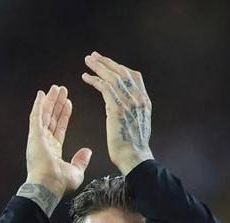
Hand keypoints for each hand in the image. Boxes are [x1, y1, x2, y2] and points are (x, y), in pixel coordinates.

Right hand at [25, 85, 91, 197]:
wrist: (49, 185)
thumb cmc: (60, 183)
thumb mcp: (76, 172)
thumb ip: (81, 160)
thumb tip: (87, 151)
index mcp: (52, 150)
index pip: (60, 128)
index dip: (64, 115)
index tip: (68, 103)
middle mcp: (44, 142)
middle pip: (52, 118)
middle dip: (57, 103)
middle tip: (61, 90)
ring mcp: (38, 138)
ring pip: (45, 114)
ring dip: (50, 100)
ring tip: (56, 88)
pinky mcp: (34, 134)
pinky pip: (37, 116)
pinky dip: (39, 104)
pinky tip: (42, 94)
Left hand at [82, 51, 153, 174]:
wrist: (135, 158)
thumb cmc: (134, 148)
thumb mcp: (139, 125)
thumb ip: (134, 112)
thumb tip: (125, 108)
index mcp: (145, 102)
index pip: (134, 76)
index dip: (120, 67)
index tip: (109, 63)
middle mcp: (138, 99)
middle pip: (122, 72)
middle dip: (107, 62)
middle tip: (94, 56)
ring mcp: (129, 103)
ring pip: (112, 77)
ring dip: (98, 67)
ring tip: (88, 61)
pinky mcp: (116, 108)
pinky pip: (104, 87)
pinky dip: (94, 79)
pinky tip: (85, 77)